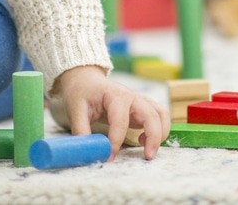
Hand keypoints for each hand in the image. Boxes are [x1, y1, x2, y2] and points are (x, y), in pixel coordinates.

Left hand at [53, 65, 170, 160]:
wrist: (86, 80)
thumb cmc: (82, 93)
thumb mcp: (76, 110)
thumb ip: (81, 131)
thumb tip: (87, 152)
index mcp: (116, 95)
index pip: (121, 120)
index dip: (116, 141)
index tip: (108, 157)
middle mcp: (132, 97)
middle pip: (151, 115)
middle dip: (153, 137)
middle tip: (147, 157)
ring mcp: (139, 102)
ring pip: (161, 115)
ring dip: (160, 133)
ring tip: (148, 151)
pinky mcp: (142, 108)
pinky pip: (159, 116)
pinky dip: (159, 129)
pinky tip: (143, 141)